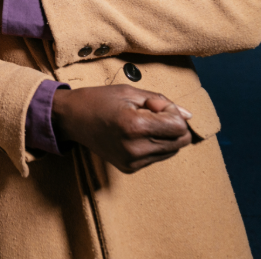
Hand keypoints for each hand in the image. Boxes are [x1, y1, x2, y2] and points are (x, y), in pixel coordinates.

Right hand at [51, 85, 192, 173]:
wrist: (71, 119)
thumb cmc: (99, 100)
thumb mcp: (130, 92)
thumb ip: (161, 101)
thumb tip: (189, 116)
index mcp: (135, 127)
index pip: (179, 127)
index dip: (171, 111)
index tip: (153, 104)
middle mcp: (136, 149)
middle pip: (180, 142)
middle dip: (172, 125)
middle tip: (151, 113)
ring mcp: (133, 161)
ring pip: (172, 150)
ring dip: (164, 135)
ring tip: (141, 123)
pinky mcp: (130, 168)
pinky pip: (158, 156)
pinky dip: (154, 143)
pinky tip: (136, 134)